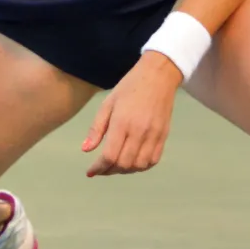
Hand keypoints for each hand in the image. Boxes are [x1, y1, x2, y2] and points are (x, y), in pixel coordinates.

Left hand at [82, 52, 182, 176]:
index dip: (98, 167)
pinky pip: (153, 161)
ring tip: (116, 165)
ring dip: (125, 170)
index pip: (109, 155)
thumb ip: (96, 128)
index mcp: (122, 122)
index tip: (90, 172)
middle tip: (101, 168)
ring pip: (139, 166)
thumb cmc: (129, 87)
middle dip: (110, 170)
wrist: (158, 76)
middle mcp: (139, 132)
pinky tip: (132, 162)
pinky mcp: (164, 136)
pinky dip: (141, 166)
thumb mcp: (108, 103)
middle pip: (124, 164)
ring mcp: (154, 135)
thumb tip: (85, 150)